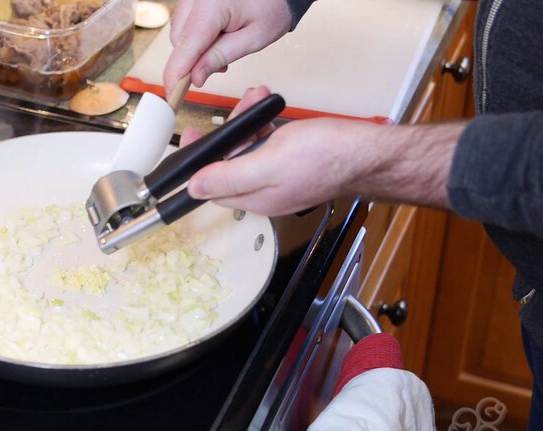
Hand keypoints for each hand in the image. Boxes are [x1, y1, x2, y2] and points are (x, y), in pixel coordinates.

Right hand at [164, 0, 292, 96]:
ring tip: (223, 45)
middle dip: (193, 60)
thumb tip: (195, 76)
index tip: (172, 95)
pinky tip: (215, 35)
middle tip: (221, 65)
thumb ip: (220, 57)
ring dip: (194, 48)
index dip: (176, 74)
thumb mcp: (253, 38)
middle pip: (178, 40)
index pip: (185, 47)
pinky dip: (196, 36)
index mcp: (212, 5)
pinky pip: (184, 22)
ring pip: (179, 33)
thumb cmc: (273, 6)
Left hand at [182, 88, 461, 214]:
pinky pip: (268, 144)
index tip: (191, 136)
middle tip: (237, 110)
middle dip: (227, 133)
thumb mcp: (269, 163)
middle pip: (228, 164)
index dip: (197, 162)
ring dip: (246, 122)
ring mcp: (280, 178)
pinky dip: (264, 124)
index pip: (210, 186)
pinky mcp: (294, 162)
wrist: (370, 151)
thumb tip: (193, 188)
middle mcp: (265, 192)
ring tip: (257, 100)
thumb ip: (228, 176)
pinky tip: (270, 109)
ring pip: (248, 149)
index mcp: (255, 199)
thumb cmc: (328, 158)